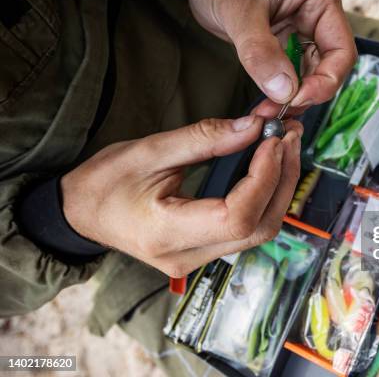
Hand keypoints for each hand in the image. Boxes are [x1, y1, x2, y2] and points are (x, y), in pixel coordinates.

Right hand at [61, 115, 302, 276]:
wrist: (81, 214)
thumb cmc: (104, 182)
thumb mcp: (147, 150)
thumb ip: (203, 139)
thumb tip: (253, 126)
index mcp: (167, 234)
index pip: (236, 216)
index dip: (264, 177)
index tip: (273, 138)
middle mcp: (188, 257)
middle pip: (260, 228)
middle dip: (282, 179)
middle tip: (288, 135)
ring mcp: (198, 259)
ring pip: (260, 231)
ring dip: (279, 188)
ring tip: (283, 146)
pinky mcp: (205, 251)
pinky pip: (248, 229)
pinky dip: (265, 197)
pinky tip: (267, 167)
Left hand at [175, 0, 356, 114]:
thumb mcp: (239, 10)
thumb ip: (261, 52)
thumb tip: (284, 92)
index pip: (341, 51)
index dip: (325, 81)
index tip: (297, 99)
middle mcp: (315, 14)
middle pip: (328, 66)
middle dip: (306, 93)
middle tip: (278, 112)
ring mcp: (299, 27)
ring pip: (309, 72)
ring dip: (291, 95)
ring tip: (268, 110)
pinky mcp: (281, 39)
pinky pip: (289, 70)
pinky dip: (279, 89)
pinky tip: (266, 101)